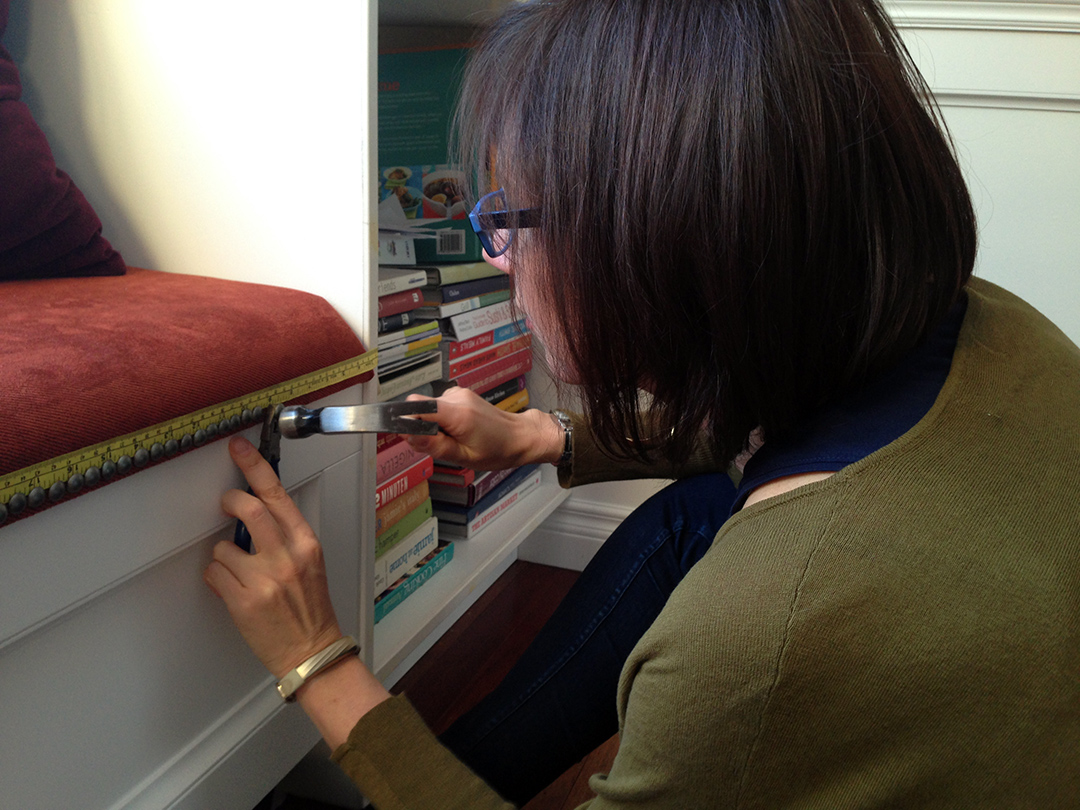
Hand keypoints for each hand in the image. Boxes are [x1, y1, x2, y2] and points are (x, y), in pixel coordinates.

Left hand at [204, 437, 342, 679]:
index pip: (278, 495)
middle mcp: (287, 557)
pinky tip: (233, 591)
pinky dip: (217, 579)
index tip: (239, 449)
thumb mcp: (309, 563)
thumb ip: (285, 537)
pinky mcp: (244, 602)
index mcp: (306, 543)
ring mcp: (265, 579)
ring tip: (239, 574)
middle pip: (249, 509)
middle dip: (230, 502)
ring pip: (223, 546)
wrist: (312, 651)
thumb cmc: (310, 608)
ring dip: (223, 556)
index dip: (255, 467)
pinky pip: (214, 574)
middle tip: (226, 505)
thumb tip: (252, 515)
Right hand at [401, 387, 562, 469]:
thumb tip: (407, 435)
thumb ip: (434, 446)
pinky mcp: (460, 395)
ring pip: (428, 409)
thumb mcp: (464, 457)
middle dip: (420, 428)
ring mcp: (459, 394)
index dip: (405, 420)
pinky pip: (439, 406)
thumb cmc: (498, 450)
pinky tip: (457, 431)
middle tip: (440, 446)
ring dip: (432, 425)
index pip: (416, 407)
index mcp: (458, 414)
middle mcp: (456, 397)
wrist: (520, 436)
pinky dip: (441, 420)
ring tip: (453, 439)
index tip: (406, 435)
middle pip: (420, 408)